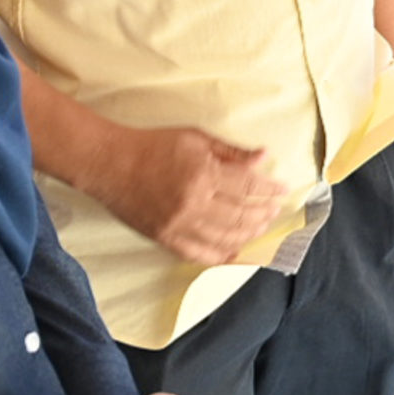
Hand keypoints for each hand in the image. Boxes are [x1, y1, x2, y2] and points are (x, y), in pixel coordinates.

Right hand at [87, 124, 287, 265]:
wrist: (110, 164)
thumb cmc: (152, 145)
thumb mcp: (195, 138)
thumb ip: (230, 152)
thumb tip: (262, 157)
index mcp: (203, 174)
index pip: (247, 186)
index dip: (269, 189)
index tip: (283, 190)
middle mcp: (194, 203)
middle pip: (241, 215)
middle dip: (264, 213)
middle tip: (275, 210)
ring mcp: (179, 225)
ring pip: (225, 238)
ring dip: (249, 234)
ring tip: (261, 227)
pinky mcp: (165, 239)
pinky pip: (199, 255)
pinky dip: (221, 255)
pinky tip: (235, 252)